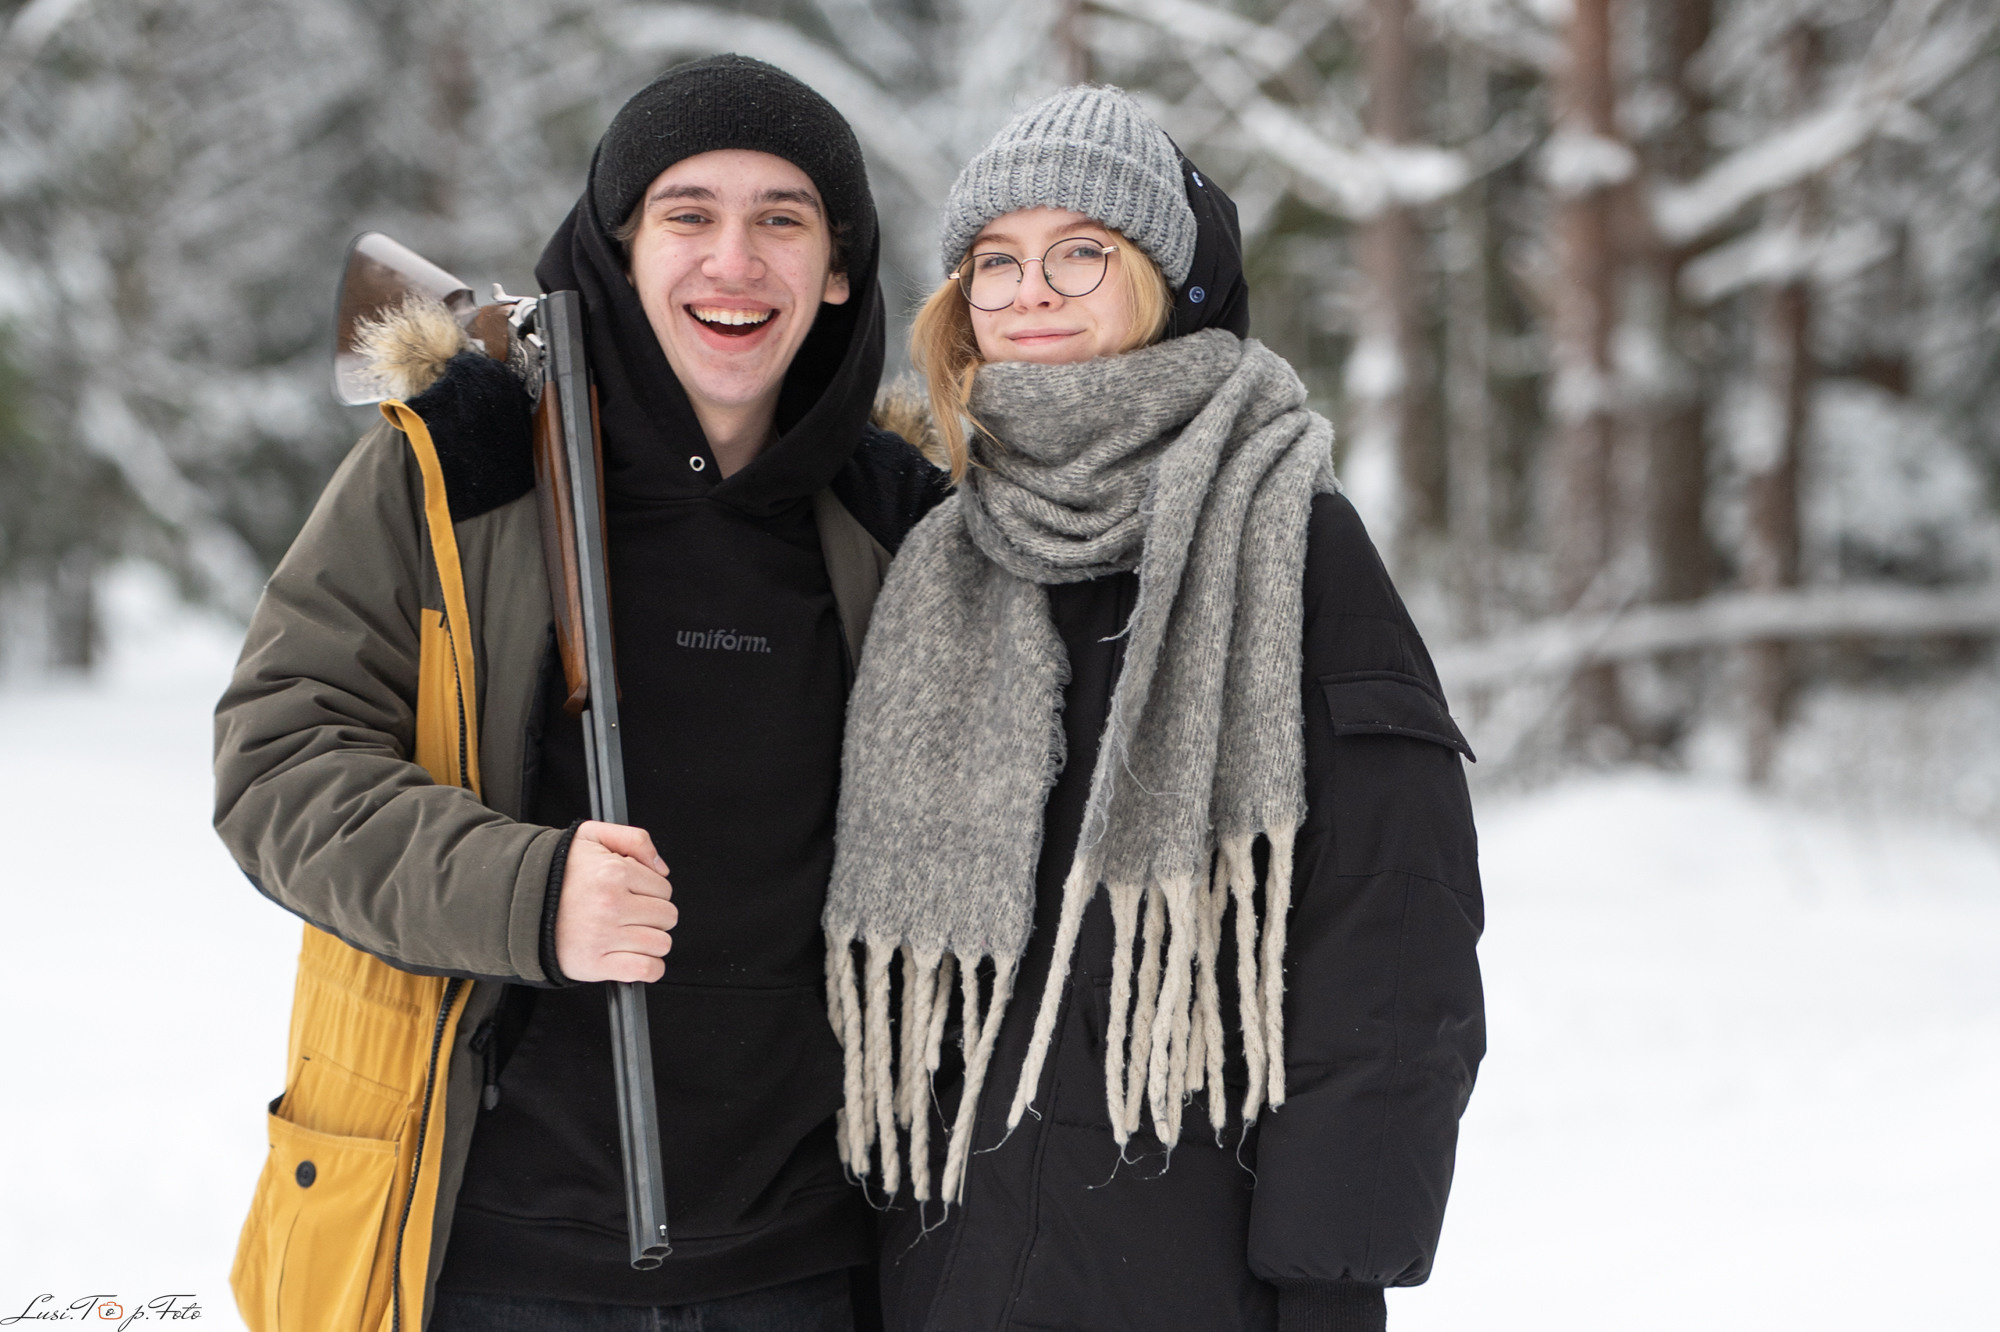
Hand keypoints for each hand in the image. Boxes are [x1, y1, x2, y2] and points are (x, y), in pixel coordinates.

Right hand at [553, 821, 676, 982]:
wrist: (519, 906)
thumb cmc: (556, 874)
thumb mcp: (592, 836)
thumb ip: (635, 839)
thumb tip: (662, 868)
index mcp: (613, 872)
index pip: (664, 888)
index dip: (652, 891)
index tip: (635, 895)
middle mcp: (610, 904)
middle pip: (667, 916)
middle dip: (654, 915)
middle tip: (632, 915)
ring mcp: (603, 936)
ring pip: (661, 943)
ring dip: (652, 941)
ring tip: (630, 934)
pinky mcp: (595, 964)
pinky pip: (646, 969)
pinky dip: (650, 967)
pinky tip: (637, 957)